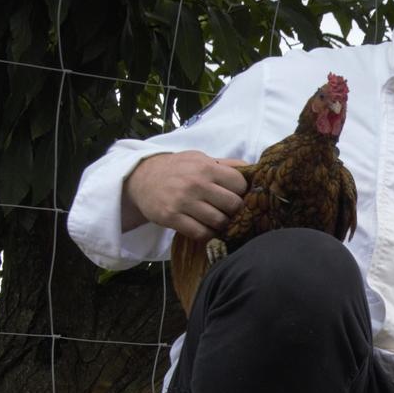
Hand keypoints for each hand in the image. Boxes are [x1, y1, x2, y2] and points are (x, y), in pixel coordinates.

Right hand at [121, 150, 250, 239]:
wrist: (142, 178)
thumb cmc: (177, 168)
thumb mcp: (199, 158)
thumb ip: (225, 164)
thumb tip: (251, 168)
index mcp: (206, 167)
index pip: (239, 184)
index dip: (242, 192)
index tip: (237, 195)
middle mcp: (196, 184)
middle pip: (232, 205)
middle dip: (235, 210)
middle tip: (229, 211)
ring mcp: (183, 202)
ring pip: (218, 221)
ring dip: (222, 224)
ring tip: (219, 220)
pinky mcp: (172, 218)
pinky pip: (200, 233)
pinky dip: (208, 234)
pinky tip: (207, 229)